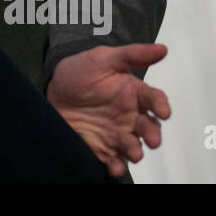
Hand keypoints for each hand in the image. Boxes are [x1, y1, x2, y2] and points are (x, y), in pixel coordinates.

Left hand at [45, 43, 170, 178]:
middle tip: (152, 139)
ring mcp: (117, 133)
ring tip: (134, 153)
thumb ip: (132, 54)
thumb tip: (161, 49)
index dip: (161, 105)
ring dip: (136, 151)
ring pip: (134, 145)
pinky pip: (114, 159)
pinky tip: (114, 167)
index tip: (164, 111)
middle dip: (153, 134)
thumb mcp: (103, 58)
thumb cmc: (79, 73)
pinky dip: (116, 166)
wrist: (51, 92)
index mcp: (133, 93)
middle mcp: (129, 116)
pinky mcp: (103, 148)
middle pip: (149, 127)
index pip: (153, 99)